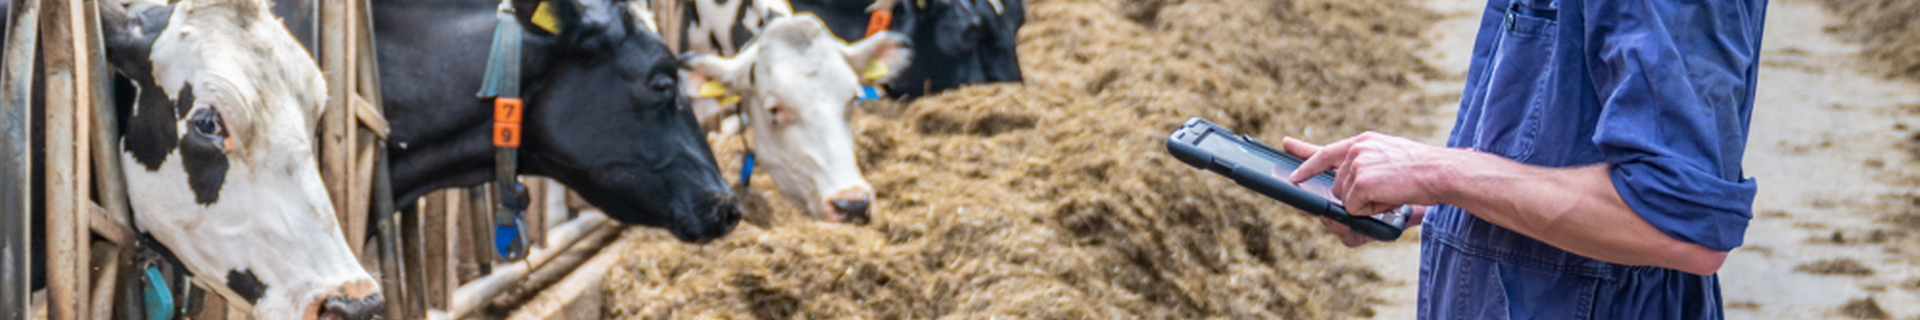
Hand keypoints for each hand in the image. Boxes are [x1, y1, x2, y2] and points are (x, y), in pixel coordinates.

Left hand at [1282, 133, 1447, 245]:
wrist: (1442, 172)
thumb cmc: (1422, 169)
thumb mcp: (1389, 155)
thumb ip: (1365, 163)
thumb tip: (1344, 182)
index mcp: (1363, 143)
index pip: (1324, 152)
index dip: (1305, 163)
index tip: (1291, 169)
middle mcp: (1356, 151)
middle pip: (1336, 187)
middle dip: (1355, 197)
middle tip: (1386, 190)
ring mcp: (1357, 165)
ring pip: (1344, 200)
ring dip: (1366, 204)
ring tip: (1391, 191)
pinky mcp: (1361, 183)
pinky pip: (1354, 209)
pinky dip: (1371, 211)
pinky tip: (1390, 197)